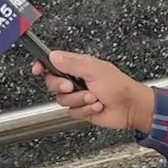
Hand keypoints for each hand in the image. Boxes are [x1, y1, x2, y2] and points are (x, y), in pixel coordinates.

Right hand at [32, 51, 155, 131]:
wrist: (130, 108)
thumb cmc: (118, 86)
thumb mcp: (95, 70)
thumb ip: (72, 63)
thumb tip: (53, 55)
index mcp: (78, 65)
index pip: (53, 62)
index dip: (42, 65)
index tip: (36, 69)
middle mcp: (76, 79)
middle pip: (52, 83)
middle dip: (61, 87)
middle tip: (71, 86)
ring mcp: (78, 95)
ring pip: (62, 100)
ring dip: (79, 100)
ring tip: (94, 98)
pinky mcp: (81, 109)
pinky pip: (72, 112)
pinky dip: (85, 110)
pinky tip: (97, 106)